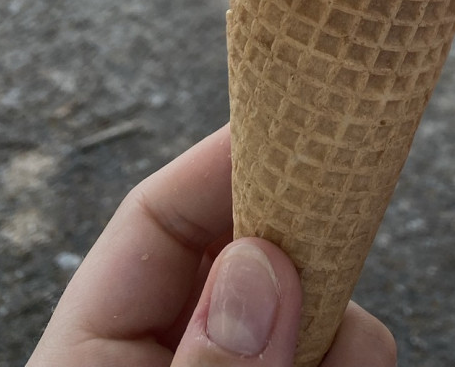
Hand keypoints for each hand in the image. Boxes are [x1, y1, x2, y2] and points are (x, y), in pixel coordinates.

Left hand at [28, 125, 395, 366]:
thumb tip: (263, 265)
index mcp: (95, 352)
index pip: (154, 220)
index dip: (225, 159)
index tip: (301, 113)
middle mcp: (171, 353)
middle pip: (245, 250)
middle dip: (305, 236)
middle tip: (354, 213)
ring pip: (309, 306)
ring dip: (345, 315)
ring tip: (348, 352)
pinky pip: (341, 353)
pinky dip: (357, 353)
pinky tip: (359, 366)